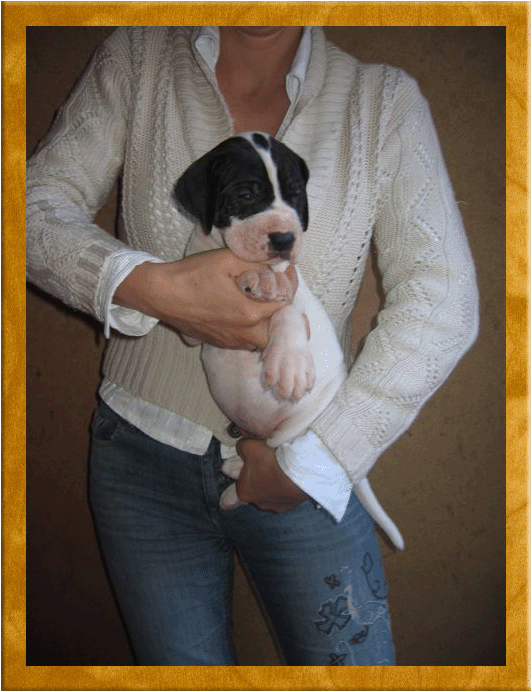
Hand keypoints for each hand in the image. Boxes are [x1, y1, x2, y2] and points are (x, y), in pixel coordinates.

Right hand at [114, 249, 296, 349]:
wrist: (160, 295)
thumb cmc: (191, 275)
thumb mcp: (227, 260)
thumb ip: (257, 263)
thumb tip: (277, 265)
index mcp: (249, 313)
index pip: (285, 304)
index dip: (289, 285)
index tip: (285, 271)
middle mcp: (243, 333)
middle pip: (277, 333)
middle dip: (283, 316)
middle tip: (281, 295)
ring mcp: (230, 340)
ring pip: (261, 340)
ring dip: (267, 325)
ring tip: (265, 303)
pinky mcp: (219, 342)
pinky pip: (244, 341)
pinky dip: (251, 330)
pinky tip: (244, 312)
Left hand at [233, 438, 307, 512]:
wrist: (301, 468)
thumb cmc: (272, 459)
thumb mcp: (249, 446)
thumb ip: (241, 448)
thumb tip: (241, 449)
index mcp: (244, 492)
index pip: (229, 500)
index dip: (227, 497)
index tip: (225, 502)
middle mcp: (259, 503)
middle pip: (251, 494)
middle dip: (253, 484)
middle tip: (257, 471)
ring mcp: (278, 505)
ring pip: (269, 496)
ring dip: (270, 486)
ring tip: (275, 470)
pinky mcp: (294, 503)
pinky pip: (284, 495)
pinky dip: (284, 487)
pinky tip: (288, 476)